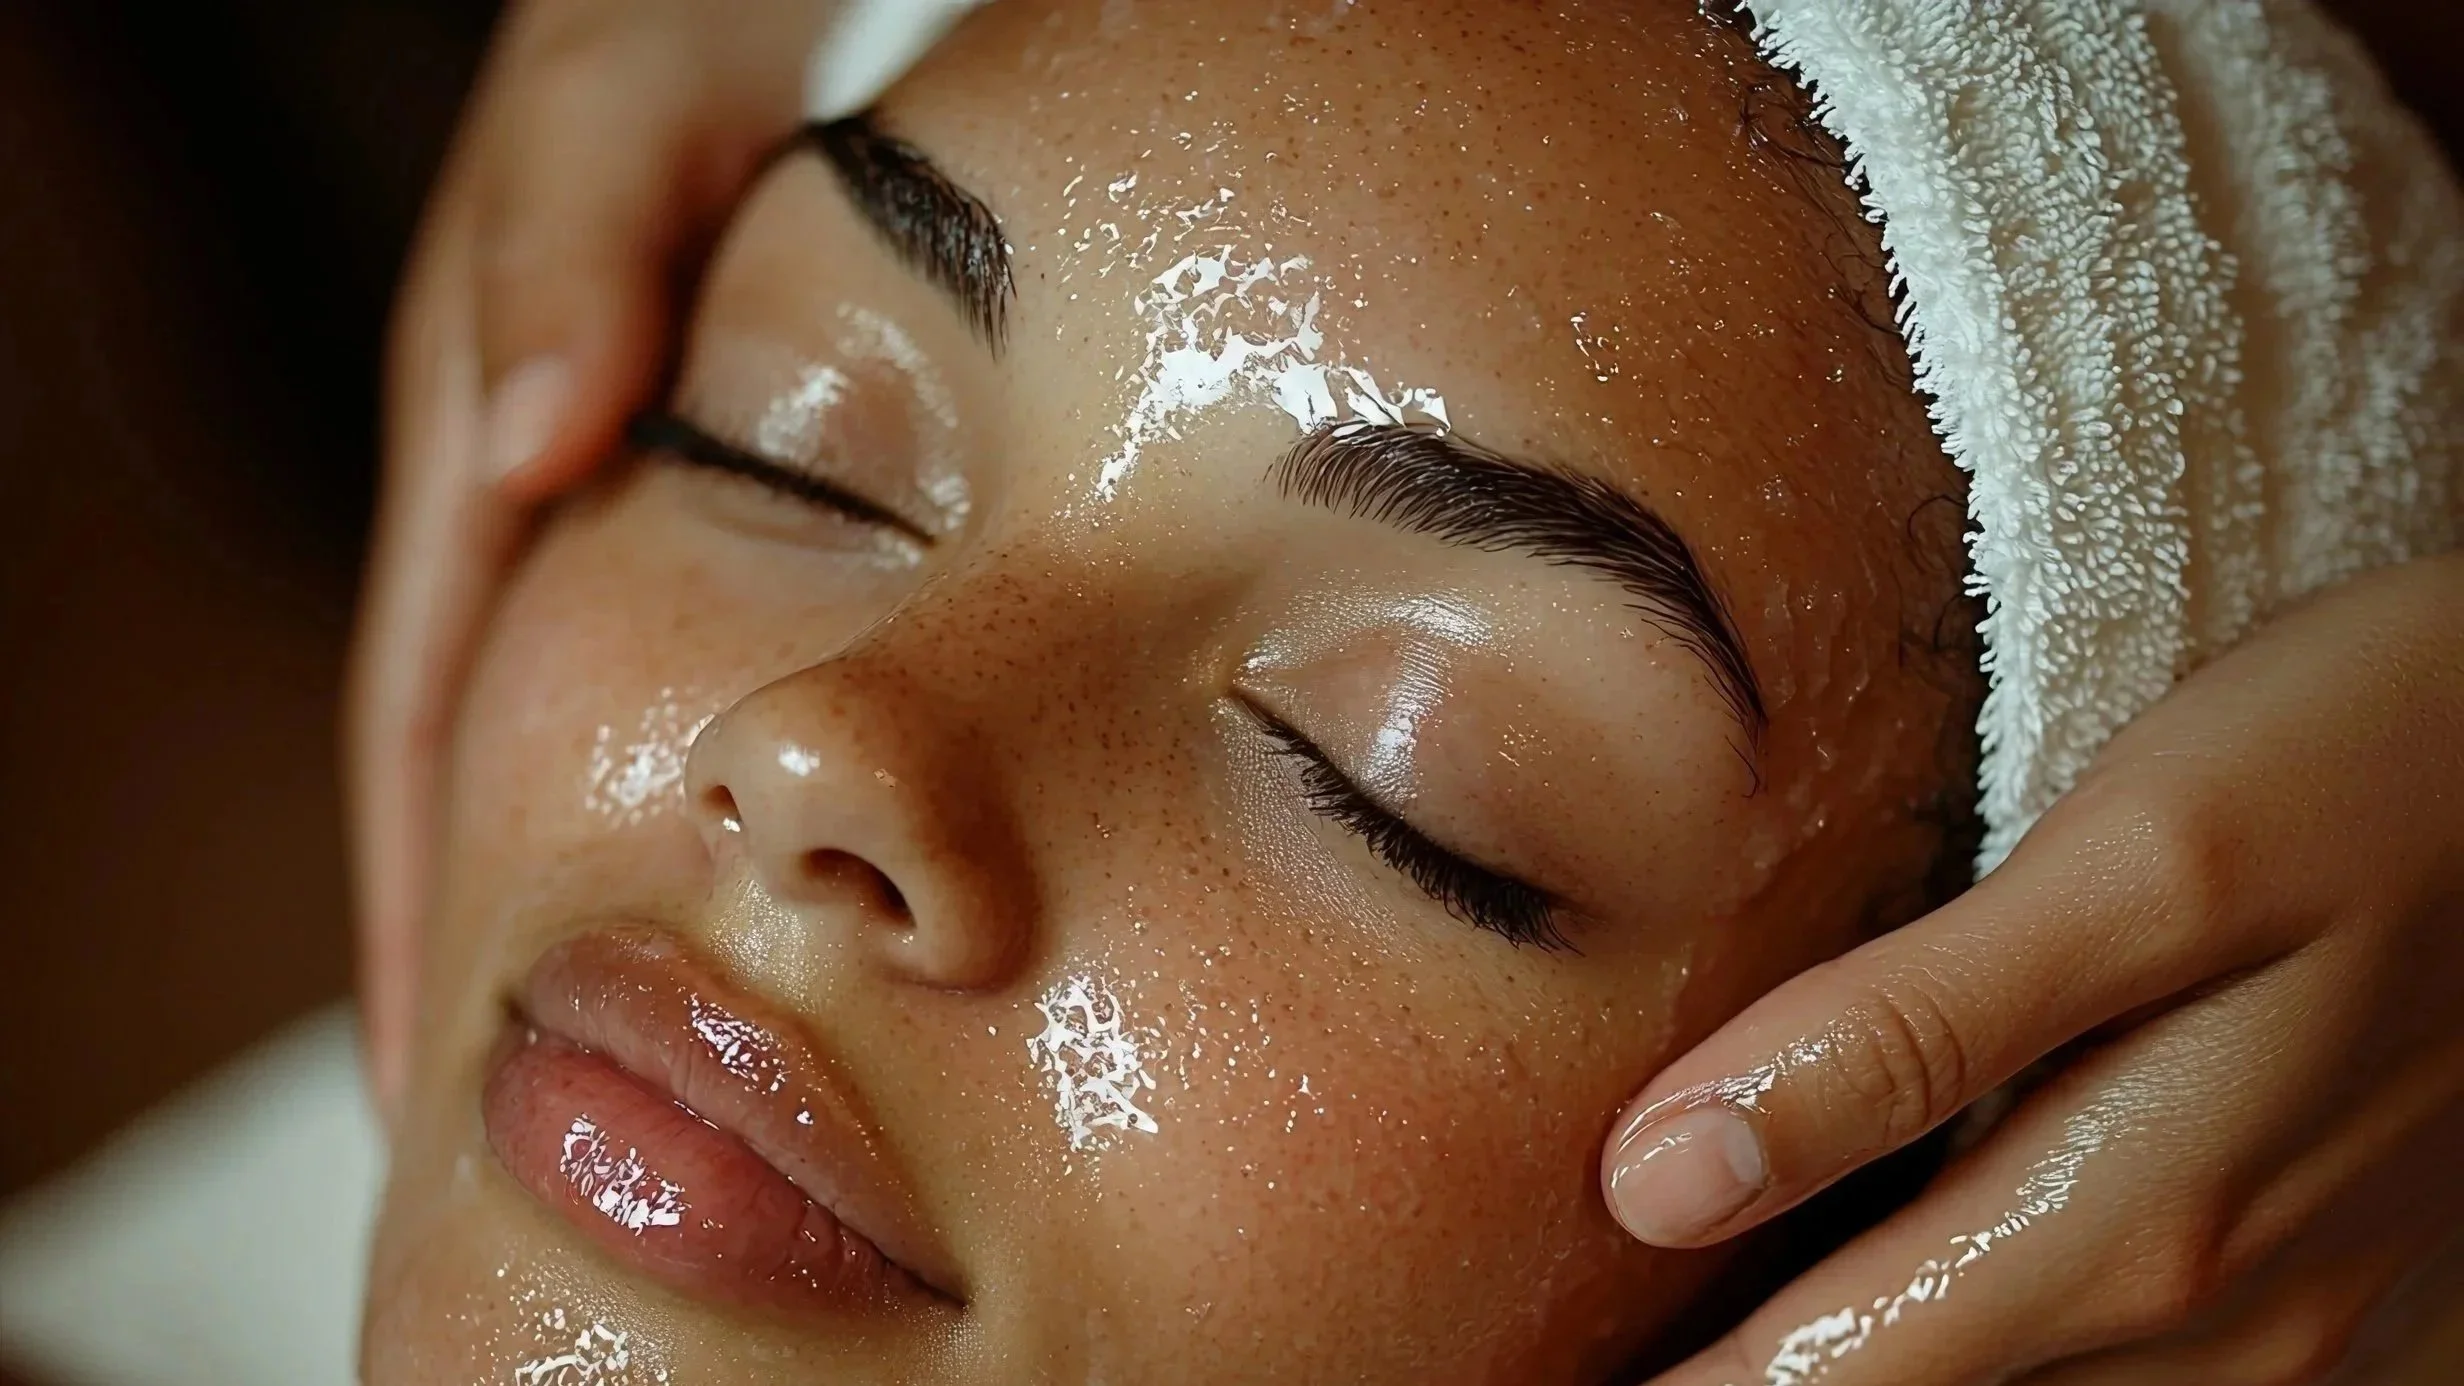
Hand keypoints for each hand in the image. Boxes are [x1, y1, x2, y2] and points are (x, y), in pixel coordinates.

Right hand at [344, 0, 824, 1120]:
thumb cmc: (674, 38)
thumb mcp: (616, 121)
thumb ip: (568, 263)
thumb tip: (528, 455)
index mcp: (481, 451)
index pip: (422, 722)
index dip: (417, 900)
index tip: (424, 1077)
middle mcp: (518, 499)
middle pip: (470, 770)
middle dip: (469, 947)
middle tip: (493, 1130)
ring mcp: (588, 508)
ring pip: (557, 741)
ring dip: (554, 894)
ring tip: (595, 1053)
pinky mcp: (667, 500)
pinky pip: (640, 677)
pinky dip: (647, 793)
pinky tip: (703, 879)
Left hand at [1603, 552, 2463, 1384]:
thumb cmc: (2370, 770)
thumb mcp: (2144, 867)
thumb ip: (1906, 1028)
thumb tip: (1659, 1175)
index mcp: (2130, 1229)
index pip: (1824, 1377)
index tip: (1532, 1370)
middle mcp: (2207, 1329)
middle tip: (1565, 1356)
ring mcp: (2286, 1338)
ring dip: (1858, 1376)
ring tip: (1704, 1334)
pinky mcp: (2332, 1309)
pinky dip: (1992, 1357)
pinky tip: (1918, 1306)